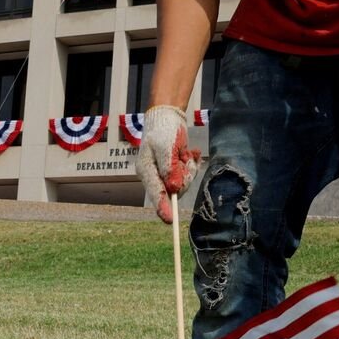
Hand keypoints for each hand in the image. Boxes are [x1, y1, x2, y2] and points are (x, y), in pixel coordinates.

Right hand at [135, 105, 200, 223]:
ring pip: (183, 183)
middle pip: (174, 189)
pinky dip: (191, 164)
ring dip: (189, 168)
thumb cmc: (163, 130)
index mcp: (146, 171)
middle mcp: (154, 176)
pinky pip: (186, 175)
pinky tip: (190, 152)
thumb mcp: (166, 146)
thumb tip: (174, 188)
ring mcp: (163, 174)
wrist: (167, 117)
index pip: (156, 193)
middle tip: (186, 158)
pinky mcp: (173, 171)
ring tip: (187, 152)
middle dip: (185, 175)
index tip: (169, 220)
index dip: (163, 207)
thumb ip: (169, 168)